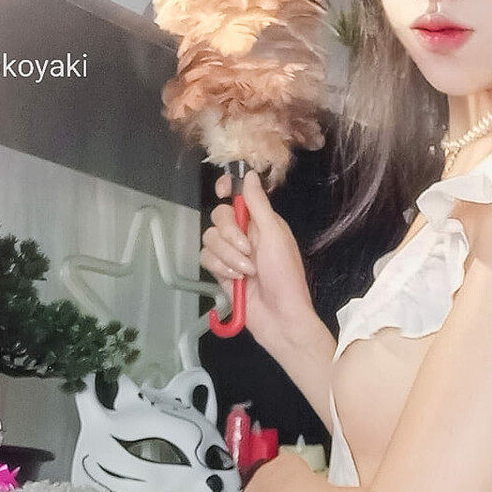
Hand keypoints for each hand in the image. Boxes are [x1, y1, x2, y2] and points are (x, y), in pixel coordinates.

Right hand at [200, 170, 314, 359]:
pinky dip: (220, 268)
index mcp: (262, 221)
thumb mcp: (274, 235)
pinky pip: (206, 258)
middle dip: (230, 233)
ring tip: (247, 272)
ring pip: (210, 238)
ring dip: (228, 256)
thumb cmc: (285, 276)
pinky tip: (236, 280)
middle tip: (247, 250)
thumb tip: (249, 174)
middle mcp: (245, 234)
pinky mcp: (220, 272)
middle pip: (219, 216)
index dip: (228, 189)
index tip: (223, 192)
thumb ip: (258, 205)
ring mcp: (232, 254)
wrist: (279, 317)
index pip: (238, 196)